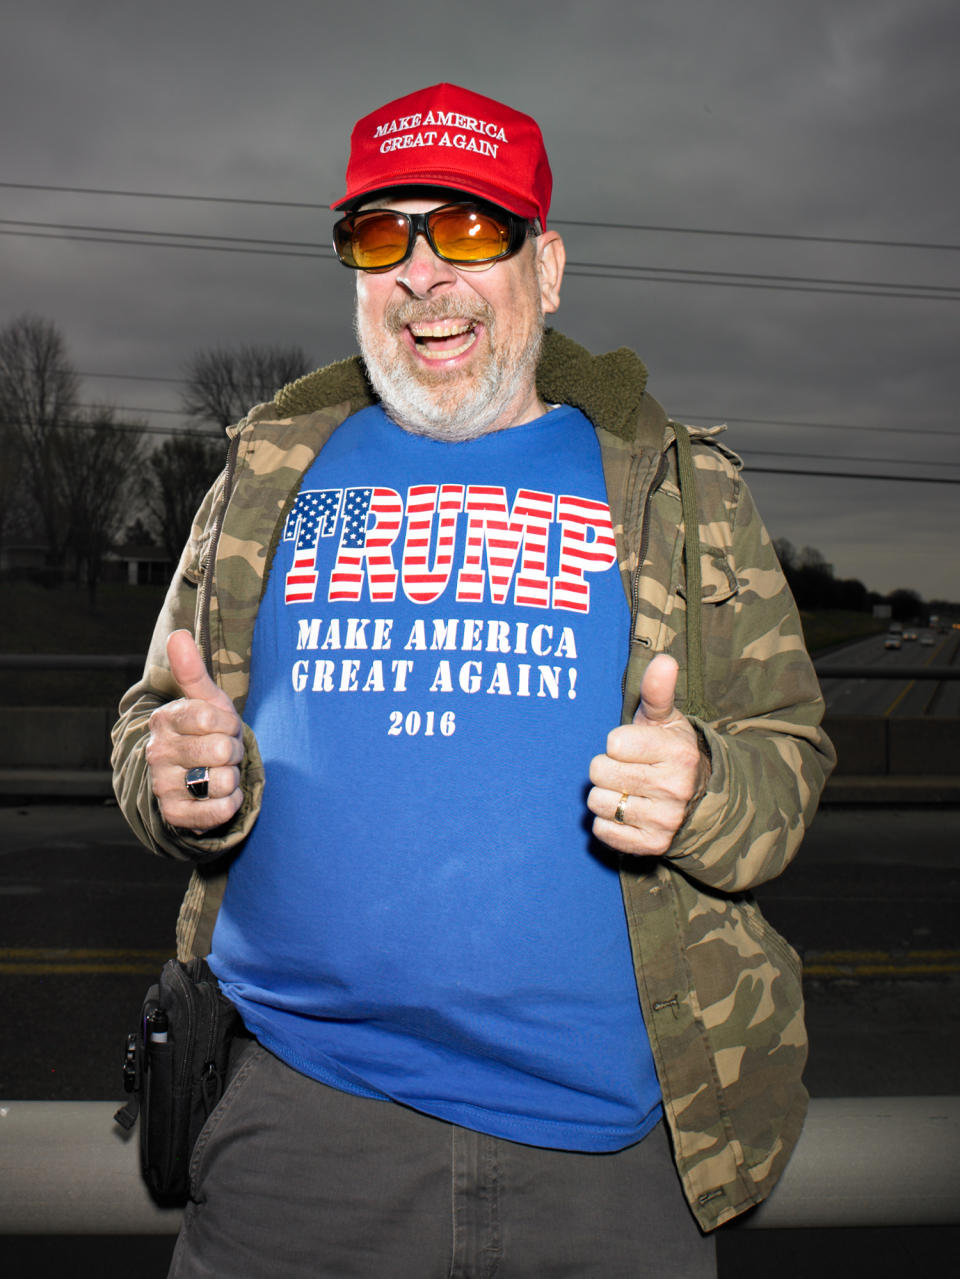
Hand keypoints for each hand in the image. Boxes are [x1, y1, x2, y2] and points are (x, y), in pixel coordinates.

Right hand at [145, 630, 244, 831]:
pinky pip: (218, 811)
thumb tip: (178, 634)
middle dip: (233, 751)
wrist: (192, 781)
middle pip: (221, 749)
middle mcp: (158, 753)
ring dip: (232, 778)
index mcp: (164, 720)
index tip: (223, 726)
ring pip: (222, 780)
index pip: (212, 717)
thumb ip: (193, 671)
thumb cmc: (205, 733)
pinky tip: (221, 796)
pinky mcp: (175, 815)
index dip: (229, 723)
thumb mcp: (205, 701)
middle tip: (224, 752)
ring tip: (220, 772)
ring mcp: (163, 786)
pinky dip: (230, 803)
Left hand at [587, 654, 708, 855]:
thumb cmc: (670, 751)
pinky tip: (626, 811)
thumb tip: (664, 659)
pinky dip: (607, 822)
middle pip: (601, 772)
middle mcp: (675, 788)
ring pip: (598, 802)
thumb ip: (658, 690)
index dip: (617, 743)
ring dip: (605, 795)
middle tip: (626, 768)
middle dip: (607, 768)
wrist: (698, 799)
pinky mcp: (653, 845)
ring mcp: (665, 820)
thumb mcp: (666, 719)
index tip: (632, 747)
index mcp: (678, 753)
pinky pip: (604, 830)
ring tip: (625, 789)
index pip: (613, 744)